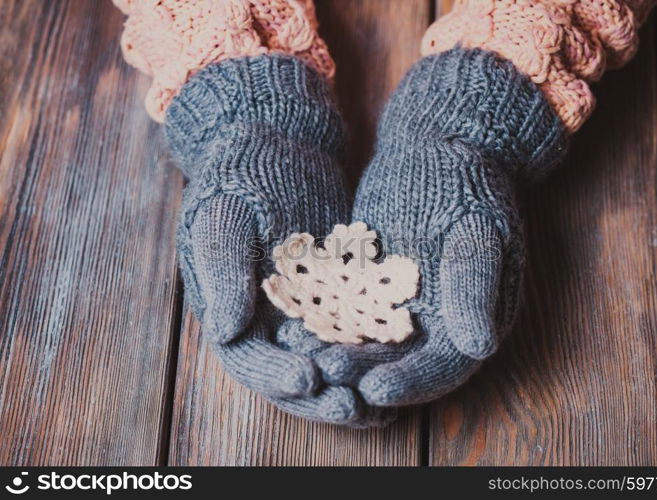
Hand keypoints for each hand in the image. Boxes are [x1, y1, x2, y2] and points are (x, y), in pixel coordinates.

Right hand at [167, 54, 391, 424]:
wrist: (278, 145)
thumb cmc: (239, 177)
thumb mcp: (223, 218)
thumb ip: (223, 272)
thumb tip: (225, 331)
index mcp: (230, 310)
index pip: (249, 358)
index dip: (276, 374)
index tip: (308, 380)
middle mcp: (267, 321)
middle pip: (292, 373)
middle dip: (321, 396)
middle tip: (355, 408)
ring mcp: (305, 311)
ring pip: (328, 361)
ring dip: (352, 386)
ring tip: (384, 406)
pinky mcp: (339, 295)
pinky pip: (357, 332)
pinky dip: (374, 353)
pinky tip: (400, 367)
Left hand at [281, 48, 566, 406]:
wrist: (434, 145)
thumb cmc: (465, 184)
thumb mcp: (478, 230)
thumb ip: (474, 285)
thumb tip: (480, 346)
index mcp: (473, 317)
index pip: (444, 366)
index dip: (412, 382)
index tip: (376, 390)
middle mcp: (436, 321)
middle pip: (400, 364)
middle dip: (365, 374)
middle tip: (328, 377)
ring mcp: (399, 304)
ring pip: (366, 343)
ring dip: (338, 355)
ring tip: (303, 359)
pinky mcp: (367, 285)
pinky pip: (343, 311)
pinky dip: (322, 322)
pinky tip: (292, 326)